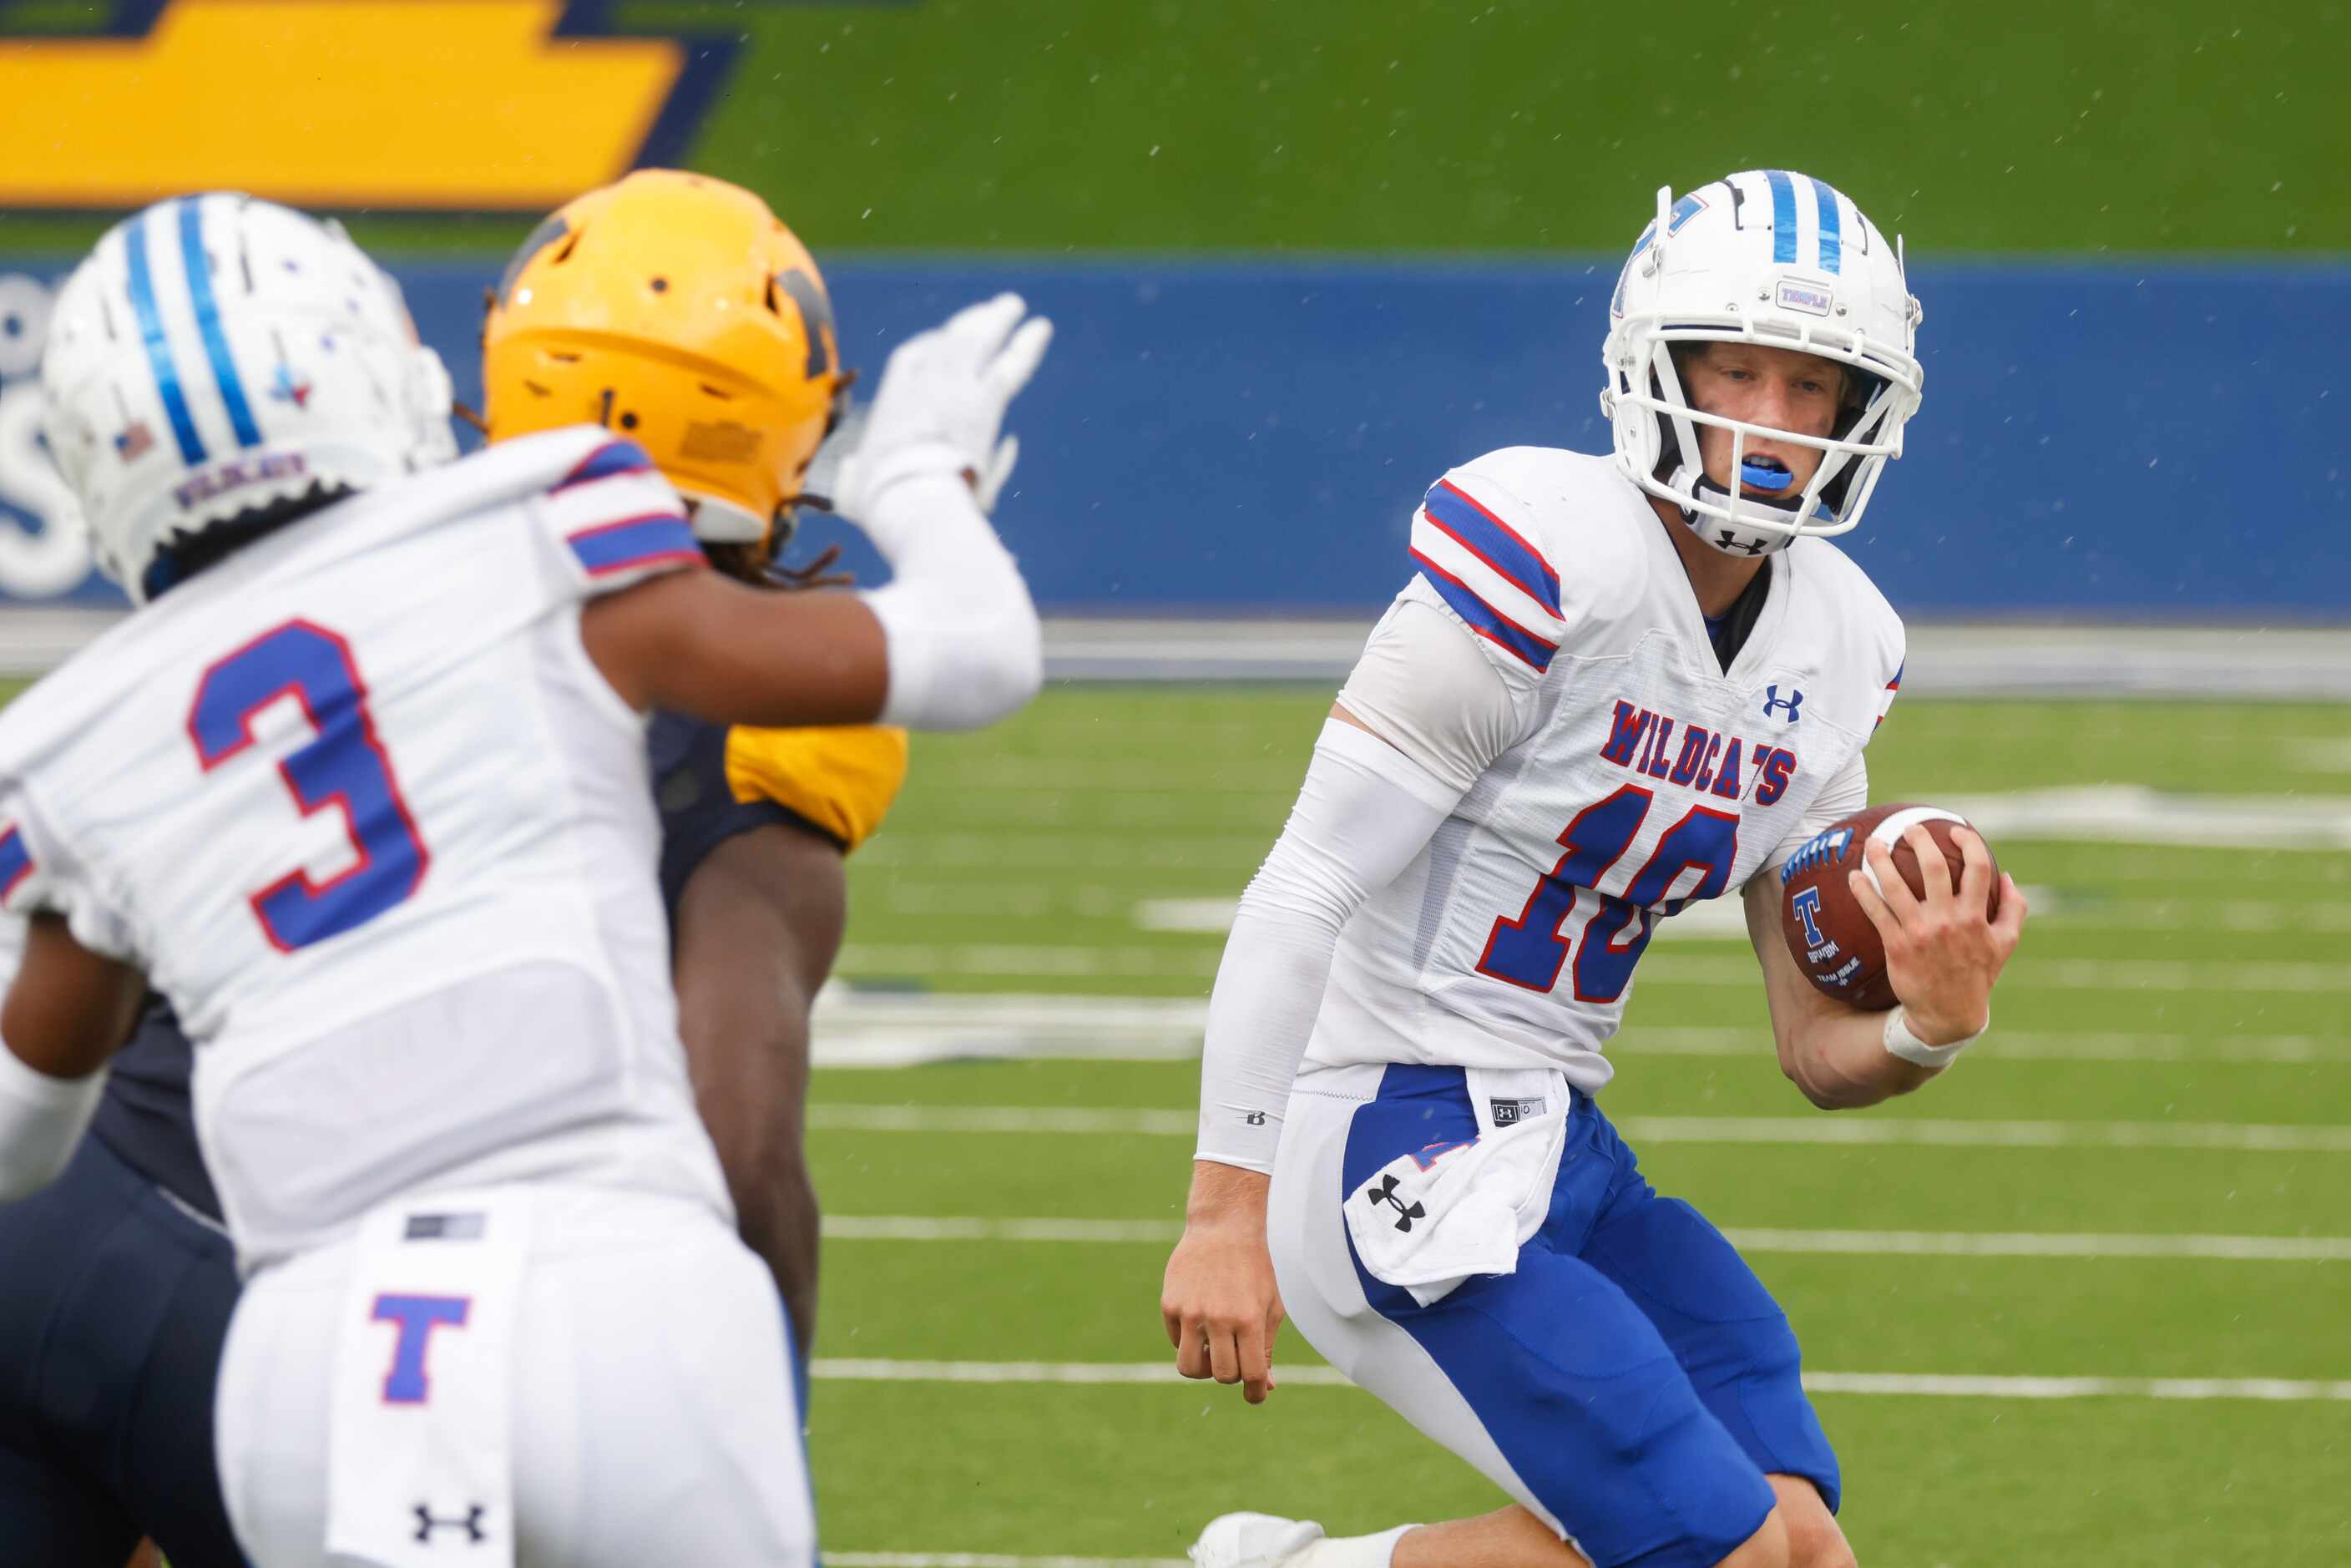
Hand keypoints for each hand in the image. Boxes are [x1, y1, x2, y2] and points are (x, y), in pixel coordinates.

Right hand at [835, 293, 1051, 521]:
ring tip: (1012, 305)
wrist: (909, 497)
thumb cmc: (878, 503)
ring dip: (998, 322)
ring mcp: (955, 388)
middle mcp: (923, 385)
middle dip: (968, 323)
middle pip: (949, 342)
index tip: (946, 337)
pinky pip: (1010, 364)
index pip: (911, 357)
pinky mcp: (985, 401)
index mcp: (891, 402)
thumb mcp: (851, 489)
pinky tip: (1040, 328)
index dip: (929, 345)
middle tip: (988, 310)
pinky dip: (1026, 345)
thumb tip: (852, 469)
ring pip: (980, 344)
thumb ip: (850, 477)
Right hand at [1161, 1164, 1284, 1404]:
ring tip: (1212, 1352)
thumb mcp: (1270, 1306)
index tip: (1255, 1393)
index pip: (1252, 1375)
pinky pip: (1176, 1342)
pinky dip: (1189, 1341)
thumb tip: (1265, 1386)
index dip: (1256, 1392)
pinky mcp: (1170, 1304)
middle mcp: (1218, 1318)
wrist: (1223, 1228)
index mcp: (1249, 1320)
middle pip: (1221, 1375)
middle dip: (1231, 1375)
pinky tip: (1200, 1322)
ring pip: (1189, 1368)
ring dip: (1203, 1368)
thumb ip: (1266, 1347)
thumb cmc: (1254, 1269)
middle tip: (1235, 1359)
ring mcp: (1190, 1311)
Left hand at [1848, 825, 2027, 1044]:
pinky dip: (1863, 892)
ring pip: (1897, 887)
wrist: (1949, 1015)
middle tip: (1909, 828)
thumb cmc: (1976, 975)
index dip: (1968, 843)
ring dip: (1881, 861)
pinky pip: (1876, 912)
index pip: (1978, 869)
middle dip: (1921, 841)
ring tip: (1872, 843)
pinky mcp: (1897, 945)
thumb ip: (2014, 909)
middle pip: (1934, 869)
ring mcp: (1921, 932)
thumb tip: (2009, 877)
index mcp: (1976, 917)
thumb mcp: (2005, 944)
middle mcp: (1949, 921)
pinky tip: (1853, 877)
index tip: (1955, 830)